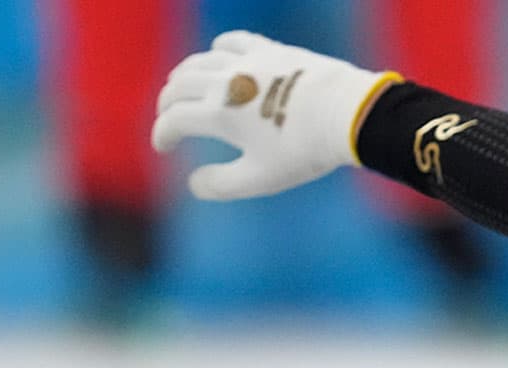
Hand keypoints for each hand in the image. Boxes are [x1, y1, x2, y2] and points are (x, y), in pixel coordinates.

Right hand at [151, 31, 393, 201]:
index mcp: (218, 115)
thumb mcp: (260, 179)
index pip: (174, 120)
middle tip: (168, 118)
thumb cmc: (303, 151)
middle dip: (167, 104)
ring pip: (200, 61)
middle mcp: (226, 83)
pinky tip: (217, 55)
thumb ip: (221, 185)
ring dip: (184, 76)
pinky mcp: (270, 50)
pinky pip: (232, 42)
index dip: (162, 134)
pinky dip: (217, 50)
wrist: (344, 114)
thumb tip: (193, 183)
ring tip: (182, 87)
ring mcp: (247, 62)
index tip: (164, 148)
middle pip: (179, 86)